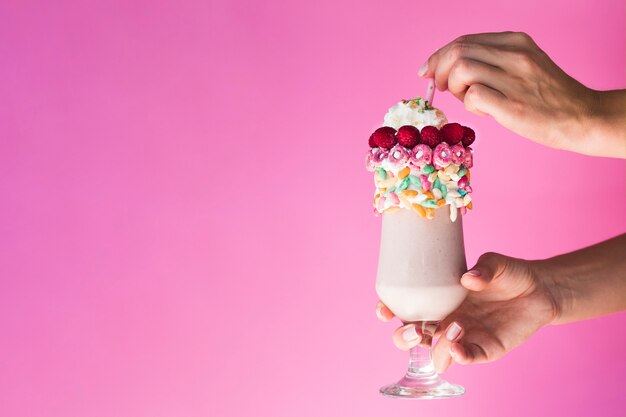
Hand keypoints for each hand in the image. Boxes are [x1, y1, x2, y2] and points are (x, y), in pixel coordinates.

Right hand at [376, 252, 559, 372]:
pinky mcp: (485, 348)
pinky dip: (459, 356)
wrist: (540, 289)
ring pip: (436, 353)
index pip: (405, 307)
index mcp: (438, 298)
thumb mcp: (494, 263)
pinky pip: (467, 358)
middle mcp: (445, 319)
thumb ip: (483, 269)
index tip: (383, 308)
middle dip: (403, 337)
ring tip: (452, 330)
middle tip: (414, 328)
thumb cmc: (509, 273)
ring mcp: (463, 335)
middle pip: (411, 336)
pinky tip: (460, 347)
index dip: (389, 310)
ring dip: (435, 348)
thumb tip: (468, 279)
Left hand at [418, 31, 625, 157]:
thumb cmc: (547, 97)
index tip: (428, 71)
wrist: (582, 117)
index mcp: (515, 42)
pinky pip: (473, 96)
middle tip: (441, 88)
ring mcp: (514, 78)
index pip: (464, 40)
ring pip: (461, 69)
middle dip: (439, 70)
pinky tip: (484, 111)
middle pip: (457, 51)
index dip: (439, 56)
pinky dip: (468, 104)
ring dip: (453, 87)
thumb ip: (491, 62)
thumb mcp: (524, 65)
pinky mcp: (512, 104)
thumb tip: (448, 70)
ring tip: (467, 99)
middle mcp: (514, 55)